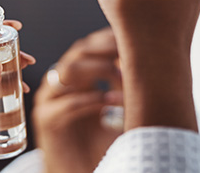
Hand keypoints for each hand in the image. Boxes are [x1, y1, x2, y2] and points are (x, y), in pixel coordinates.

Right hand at [33, 28, 122, 172]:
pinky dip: (90, 100)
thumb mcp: (119, 110)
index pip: (90, 45)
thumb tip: (154, 61)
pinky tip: (111, 101)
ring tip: (122, 76)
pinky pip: (65, 103)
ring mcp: (49, 99)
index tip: (135, 39)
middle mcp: (61, 83)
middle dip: (105, 49)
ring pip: (68, 71)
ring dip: (98, 70)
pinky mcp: (45, 119)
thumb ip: (128, 87)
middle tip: (129, 54)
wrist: (81, 171)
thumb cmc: (101, 143)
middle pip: (79, 51)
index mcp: (77, 77)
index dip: (109, 39)